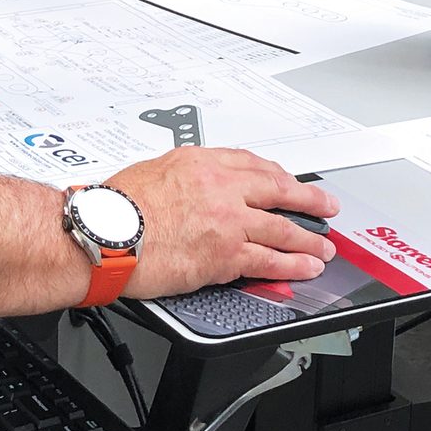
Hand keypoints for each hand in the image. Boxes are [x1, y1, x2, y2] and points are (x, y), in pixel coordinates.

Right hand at [106, 148, 339, 299]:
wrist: (105, 235)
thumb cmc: (116, 208)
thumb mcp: (154, 171)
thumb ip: (184, 176)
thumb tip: (197, 187)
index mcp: (201, 163)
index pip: (252, 165)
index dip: (278, 176)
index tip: (289, 182)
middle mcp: (220, 187)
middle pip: (278, 190)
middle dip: (308, 199)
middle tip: (325, 205)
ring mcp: (227, 221)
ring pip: (281, 228)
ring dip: (308, 238)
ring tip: (323, 245)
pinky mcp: (226, 255)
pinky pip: (269, 260)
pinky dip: (293, 264)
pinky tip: (307, 267)